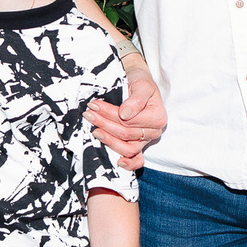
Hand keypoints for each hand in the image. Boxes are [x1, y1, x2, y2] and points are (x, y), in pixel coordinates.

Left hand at [87, 54, 166, 171]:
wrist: (137, 83)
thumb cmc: (139, 82)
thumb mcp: (141, 84)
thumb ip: (136, 99)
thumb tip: (125, 114)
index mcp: (158, 117)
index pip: (129, 121)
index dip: (110, 114)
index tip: (94, 105)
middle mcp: (154, 131)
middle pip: (125, 134)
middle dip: (104, 124)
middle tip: (89, 114)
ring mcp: (146, 141)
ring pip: (127, 149)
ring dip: (108, 140)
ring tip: (94, 130)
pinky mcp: (138, 145)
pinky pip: (136, 160)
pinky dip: (129, 164)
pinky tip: (118, 163)